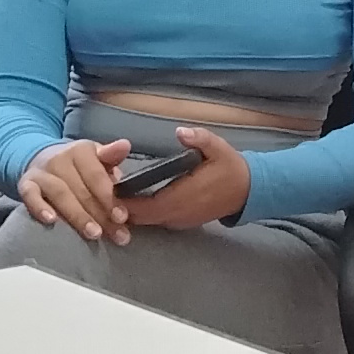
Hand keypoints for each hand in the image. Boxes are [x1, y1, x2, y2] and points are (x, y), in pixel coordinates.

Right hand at [20, 139, 131, 243]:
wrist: (41, 158)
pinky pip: (30, 196)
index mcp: (81, 150)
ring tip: (94, 234)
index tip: (122, 217)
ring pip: (61, 195)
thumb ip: (111, 156)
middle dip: (101, 215)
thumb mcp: (95, 157)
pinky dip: (39, 208)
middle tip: (118, 235)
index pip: (96, 176)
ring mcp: (41, 172)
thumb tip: (125, 146)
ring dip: (78, 216)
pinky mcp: (25, 184)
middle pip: (82, 190)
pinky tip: (51, 221)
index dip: (110, 197)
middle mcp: (59, 159)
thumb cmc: (78, 165)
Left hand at [120, 128, 252, 231]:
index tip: (109, 188)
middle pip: (142, 218)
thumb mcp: (218, 147)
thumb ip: (199, 139)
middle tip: (104, 191)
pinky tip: (134, 201)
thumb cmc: (230, 167)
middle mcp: (179, 213)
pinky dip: (144, 214)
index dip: (126, 202)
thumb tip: (180, 132)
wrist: (248, 190)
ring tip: (115, 195)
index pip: (147, 206)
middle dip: (123, 208)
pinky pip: (157, 221)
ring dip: (132, 212)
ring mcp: (181, 220)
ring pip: (148, 222)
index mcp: (183, 196)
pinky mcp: (183, 222)